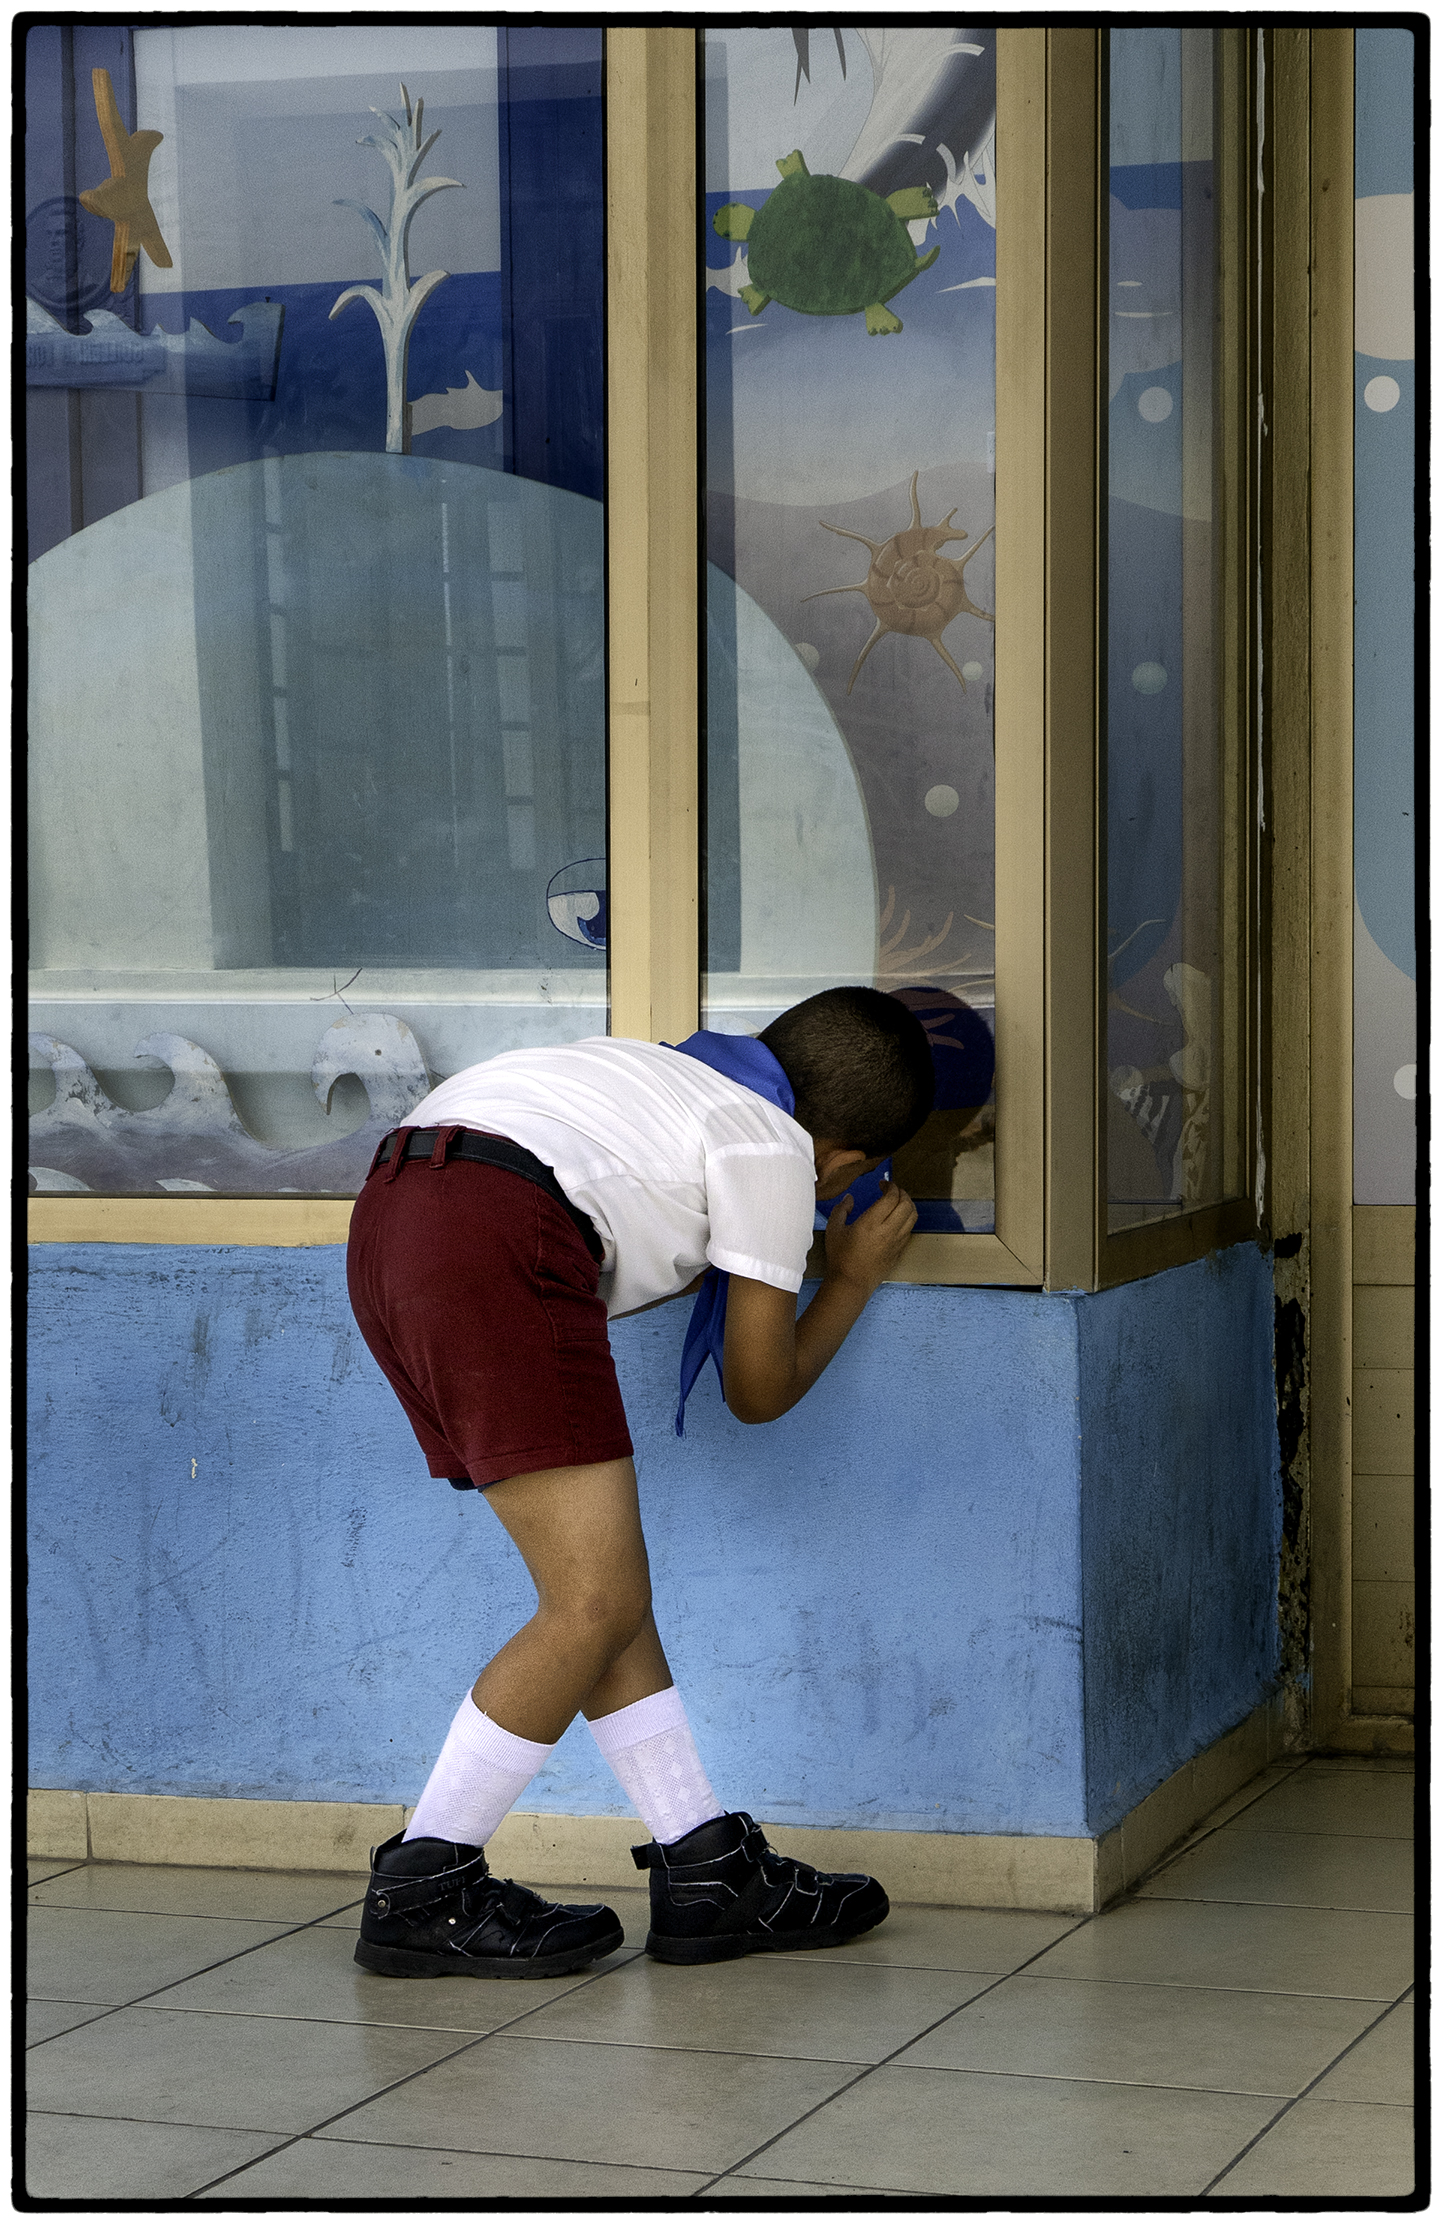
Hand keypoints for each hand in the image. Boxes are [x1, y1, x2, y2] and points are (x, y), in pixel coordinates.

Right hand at [823, 1178, 916, 1294]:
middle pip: (907, 1204)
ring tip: (898, 1202)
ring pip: (913, 1216)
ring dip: (908, 1205)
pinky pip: (909, 1230)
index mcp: (871, 1222)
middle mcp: (888, 1230)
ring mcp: (896, 1242)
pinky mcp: (899, 1251)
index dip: (890, 1186)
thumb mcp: (834, 1229)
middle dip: (902, 1192)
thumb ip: (841, 1209)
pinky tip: (896, 1219)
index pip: (892, 1196)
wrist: (851, 1283)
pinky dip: (907, 1219)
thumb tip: (849, 1198)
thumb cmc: (841, 1258)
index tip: (883, 1184)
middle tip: (893, 1190)